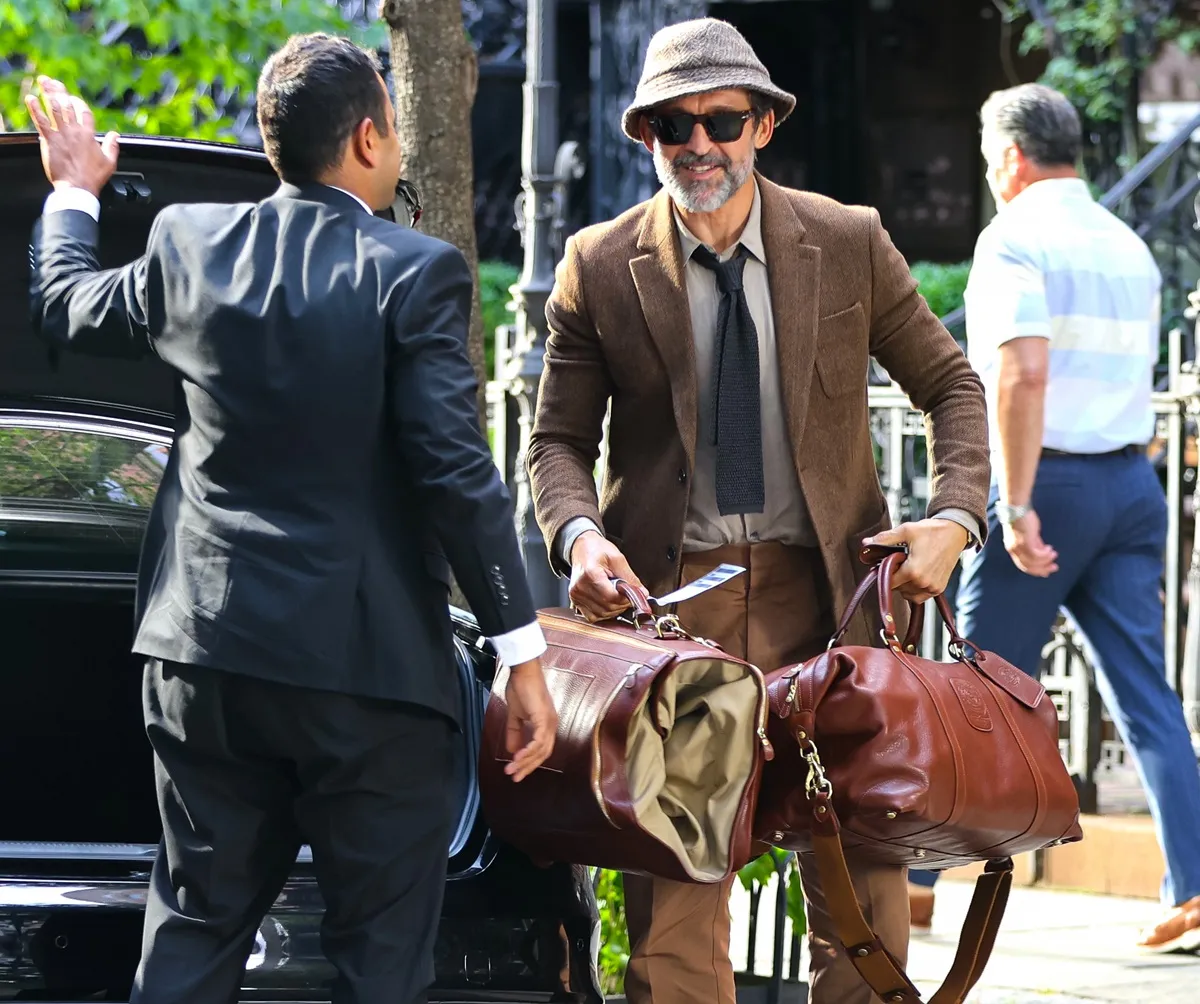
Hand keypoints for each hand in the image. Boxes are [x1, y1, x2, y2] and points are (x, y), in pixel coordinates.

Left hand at [24, 76, 119, 197]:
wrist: (78, 188)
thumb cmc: (93, 177)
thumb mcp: (110, 162)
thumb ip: (112, 146)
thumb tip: (115, 135)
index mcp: (89, 135)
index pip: (85, 112)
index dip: (79, 103)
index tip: (73, 99)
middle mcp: (75, 131)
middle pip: (67, 105)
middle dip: (59, 90)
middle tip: (51, 80)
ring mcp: (62, 135)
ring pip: (55, 108)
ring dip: (48, 93)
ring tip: (42, 82)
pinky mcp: (50, 141)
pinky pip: (41, 121)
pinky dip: (35, 109)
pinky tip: (30, 98)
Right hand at [503, 657, 557, 781]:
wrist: (523, 671)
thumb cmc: (520, 688)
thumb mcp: (515, 716)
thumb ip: (514, 733)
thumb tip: (511, 750)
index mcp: (546, 725)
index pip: (541, 750)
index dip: (529, 762)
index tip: (517, 772)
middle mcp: (552, 725)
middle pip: (543, 754)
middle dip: (527, 767)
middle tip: (514, 777)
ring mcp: (550, 722)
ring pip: (541, 750)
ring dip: (525, 761)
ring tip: (512, 769)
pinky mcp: (544, 718)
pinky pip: (539, 740)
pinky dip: (529, 751)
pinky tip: (518, 757)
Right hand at [568, 530, 648, 621]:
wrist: (582, 547)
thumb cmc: (597, 549)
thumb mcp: (617, 558)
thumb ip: (630, 577)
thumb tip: (642, 593)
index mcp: (590, 574)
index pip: (611, 597)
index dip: (625, 599)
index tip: (633, 595)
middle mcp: (580, 587)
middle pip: (607, 607)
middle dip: (621, 604)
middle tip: (626, 594)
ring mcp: (576, 595)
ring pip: (601, 614)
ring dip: (613, 610)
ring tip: (616, 596)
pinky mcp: (575, 600)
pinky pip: (592, 616)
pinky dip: (603, 613)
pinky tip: (607, 603)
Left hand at [865, 518, 968, 603]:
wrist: (955, 533)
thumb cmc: (932, 531)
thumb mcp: (906, 531)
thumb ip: (884, 539)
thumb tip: (866, 543)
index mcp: (913, 571)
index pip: (889, 582)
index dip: (884, 572)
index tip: (887, 562)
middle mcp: (923, 582)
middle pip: (897, 588)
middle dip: (894, 576)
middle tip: (899, 562)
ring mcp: (932, 587)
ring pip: (907, 595)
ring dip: (903, 585)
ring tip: (908, 568)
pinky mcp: (938, 589)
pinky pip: (919, 597)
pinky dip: (913, 590)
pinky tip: (914, 576)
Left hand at [1002, 510, 1058, 576]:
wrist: (1017, 507)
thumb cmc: (1023, 518)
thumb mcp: (1030, 534)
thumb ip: (1035, 543)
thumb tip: (1044, 551)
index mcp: (1013, 548)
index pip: (1023, 565)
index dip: (1035, 570)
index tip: (1047, 572)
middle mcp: (1013, 549)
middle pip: (1027, 566)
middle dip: (1042, 569)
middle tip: (1054, 567)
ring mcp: (1018, 546)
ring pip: (1033, 562)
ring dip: (1046, 561)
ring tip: (1054, 555)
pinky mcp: (1025, 541)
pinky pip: (1036, 554)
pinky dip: (1045, 555)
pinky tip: (1050, 549)